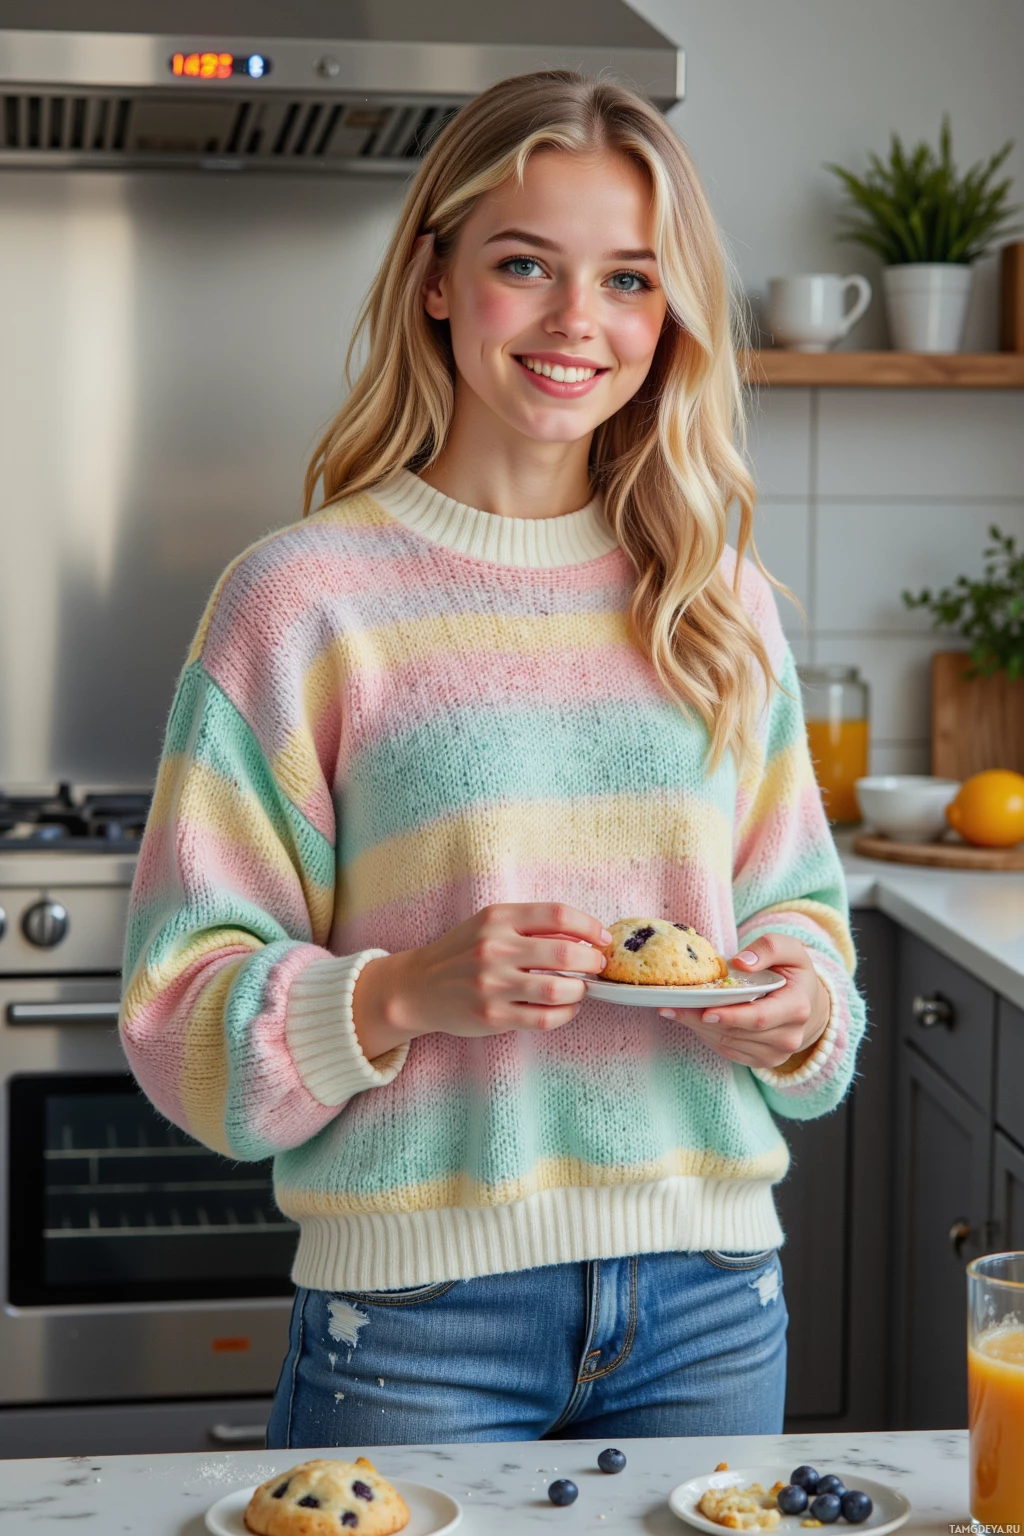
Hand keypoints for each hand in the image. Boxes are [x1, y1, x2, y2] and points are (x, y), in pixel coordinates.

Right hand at [352, 903, 610, 1057]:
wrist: (417, 987)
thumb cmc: (461, 953)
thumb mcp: (489, 925)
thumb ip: (530, 926)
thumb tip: (583, 936)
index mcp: (498, 919)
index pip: (558, 915)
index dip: (589, 926)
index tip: (602, 939)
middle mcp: (494, 949)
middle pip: (565, 953)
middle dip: (592, 962)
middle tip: (597, 967)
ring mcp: (492, 985)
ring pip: (558, 990)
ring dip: (580, 990)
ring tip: (580, 989)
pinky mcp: (492, 1016)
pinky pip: (543, 1019)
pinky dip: (564, 1014)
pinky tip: (566, 1008)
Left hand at [657, 932, 830, 1069]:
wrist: (809, 1004)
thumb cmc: (793, 973)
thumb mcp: (790, 950)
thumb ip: (768, 948)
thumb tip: (741, 963)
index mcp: (797, 1008)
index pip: (759, 1018)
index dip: (730, 1016)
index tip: (704, 1011)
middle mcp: (788, 1037)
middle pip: (737, 1032)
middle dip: (700, 1020)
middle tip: (671, 1007)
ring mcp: (775, 1053)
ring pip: (727, 1043)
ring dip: (698, 1028)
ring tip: (674, 1010)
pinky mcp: (762, 1061)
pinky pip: (727, 1050)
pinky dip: (707, 1035)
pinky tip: (692, 1019)